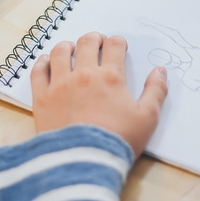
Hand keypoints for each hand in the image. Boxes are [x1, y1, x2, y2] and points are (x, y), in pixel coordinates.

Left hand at [31, 32, 168, 155]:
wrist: (84, 162)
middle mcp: (84, 74)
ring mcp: (60, 84)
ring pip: (60, 52)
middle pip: (87, 43)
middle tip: (97, 42)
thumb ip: (156, 91)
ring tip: (72, 48)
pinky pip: (38, 71)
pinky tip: (47, 61)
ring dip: (68, 46)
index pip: (114, 46)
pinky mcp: (42, 98)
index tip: (119, 46)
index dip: (118, 42)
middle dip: (95, 39)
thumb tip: (160, 70)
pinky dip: (42, 62)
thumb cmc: (118, 140)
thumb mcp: (147, 118)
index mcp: (110, 77)